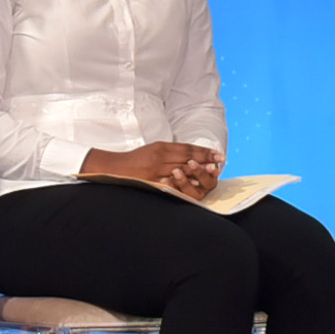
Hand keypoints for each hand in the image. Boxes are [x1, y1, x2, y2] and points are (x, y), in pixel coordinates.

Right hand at [85, 142, 211, 195]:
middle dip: (205, 159)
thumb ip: (170, 152)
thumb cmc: (135, 160)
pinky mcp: (152, 182)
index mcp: (161, 147)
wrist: (114, 168)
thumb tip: (190, 155)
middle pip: (187, 158)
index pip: (187, 148)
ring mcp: (156, 170)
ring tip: (213, 171)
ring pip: (182, 169)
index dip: (203, 151)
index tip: (217, 154)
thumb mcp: (153, 150)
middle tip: (221, 161)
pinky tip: (195, 186)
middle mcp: (160, 157)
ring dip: (199, 171)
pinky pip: (171, 183)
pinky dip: (185, 184)